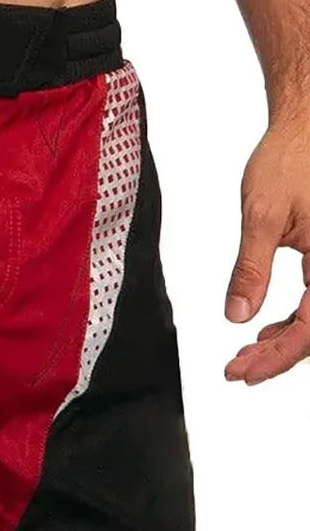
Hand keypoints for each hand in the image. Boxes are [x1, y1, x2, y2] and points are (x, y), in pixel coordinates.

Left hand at [224, 116, 309, 383]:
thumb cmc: (293, 158)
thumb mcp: (263, 216)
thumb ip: (251, 270)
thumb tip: (237, 316)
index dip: (278, 357)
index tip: (243, 372)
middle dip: (278, 355)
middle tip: (237, 369)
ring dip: (285, 341)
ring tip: (245, 354)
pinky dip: (294, 320)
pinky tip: (265, 329)